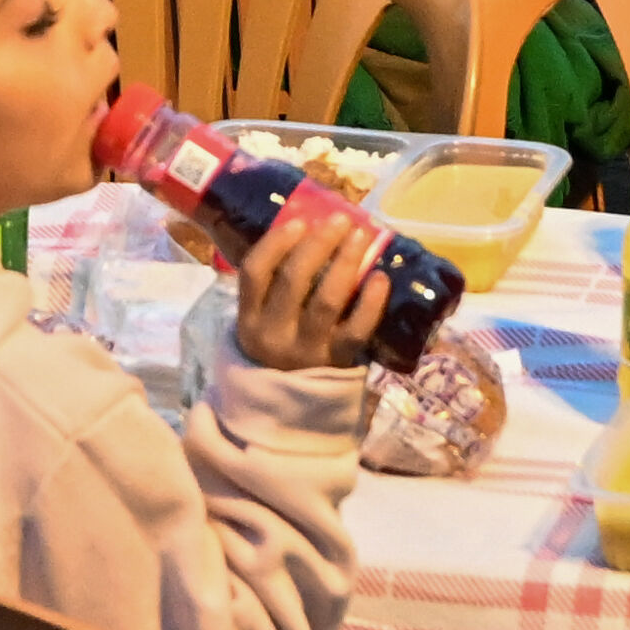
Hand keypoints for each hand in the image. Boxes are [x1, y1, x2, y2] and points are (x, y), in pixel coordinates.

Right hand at [211, 181, 390, 376]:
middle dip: (319, 244)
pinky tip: (381, 278)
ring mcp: (305, 350)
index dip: (276, 243)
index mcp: (249, 318)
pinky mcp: (336, 362)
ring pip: (326, 300)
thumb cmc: (281, 347)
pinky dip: (370, 303)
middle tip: (341, 220)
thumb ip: (275, 286)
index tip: (300, 222)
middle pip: (293, 280)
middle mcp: (273, 334)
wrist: (291, 410)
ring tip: (362, 237)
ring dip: (345, 263)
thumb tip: (311, 229)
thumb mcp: (263, 321)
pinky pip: (355, 330)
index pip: (254, 273)